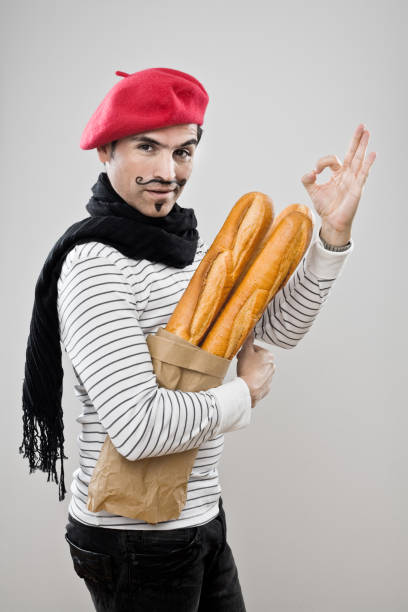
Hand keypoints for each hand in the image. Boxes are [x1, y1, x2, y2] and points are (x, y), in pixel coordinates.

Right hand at [237, 331, 275, 407]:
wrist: (248, 389)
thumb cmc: (247, 369)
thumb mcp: (246, 351)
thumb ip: (248, 340)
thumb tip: (251, 331)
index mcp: (269, 355)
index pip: (255, 349)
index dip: (246, 351)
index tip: (241, 356)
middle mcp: (272, 365)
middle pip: (258, 359)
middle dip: (249, 360)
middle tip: (241, 364)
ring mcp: (270, 377)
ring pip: (258, 370)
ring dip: (251, 370)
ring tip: (244, 373)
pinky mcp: (266, 386)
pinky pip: (259, 380)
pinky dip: (253, 379)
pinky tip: (247, 380)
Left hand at [301, 123, 376, 244]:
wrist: (332, 222)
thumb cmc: (326, 207)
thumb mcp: (313, 191)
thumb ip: (307, 180)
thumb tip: (309, 173)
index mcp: (338, 174)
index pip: (332, 160)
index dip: (322, 163)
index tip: (315, 173)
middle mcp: (348, 174)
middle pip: (353, 153)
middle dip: (356, 139)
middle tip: (361, 126)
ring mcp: (354, 180)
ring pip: (359, 159)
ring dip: (362, 146)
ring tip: (367, 132)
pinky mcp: (357, 188)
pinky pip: (363, 174)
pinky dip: (367, 164)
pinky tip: (372, 154)